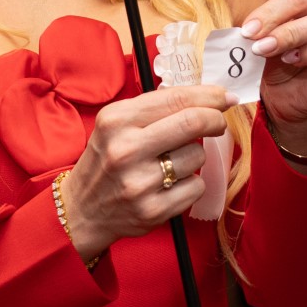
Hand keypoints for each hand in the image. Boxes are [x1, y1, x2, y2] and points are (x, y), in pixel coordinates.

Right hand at [63, 86, 234, 260]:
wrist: (82, 210)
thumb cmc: (107, 159)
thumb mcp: (116, 124)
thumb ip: (156, 108)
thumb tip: (209, 97)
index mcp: (116, 120)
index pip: (176, 99)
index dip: (209, 96)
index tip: (224, 97)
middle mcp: (125, 150)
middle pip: (193, 123)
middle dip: (215, 119)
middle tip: (218, 122)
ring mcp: (139, 183)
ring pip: (197, 156)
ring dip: (195, 156)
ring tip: (172, 162)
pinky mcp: (153, 211)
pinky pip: (196, 187)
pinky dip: (191, 184)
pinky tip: (171, 185)